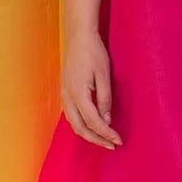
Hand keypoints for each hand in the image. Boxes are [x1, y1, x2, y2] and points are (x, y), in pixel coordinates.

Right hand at [61, 28, 121, 149]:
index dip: (106, 134)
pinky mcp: (64, 91)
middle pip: (80, 128)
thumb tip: (107, 120)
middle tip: (112, 145)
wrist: (78, 36)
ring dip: (88, 134)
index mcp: (78, 94)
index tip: (118, 141)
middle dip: (96, 139)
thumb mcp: (104, 75)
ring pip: (73, 123)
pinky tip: (91, 125)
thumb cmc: (93, 52)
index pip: (93, 122)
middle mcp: (67, 97)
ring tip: (103, 138)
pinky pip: (70, 114)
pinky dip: (81, 124)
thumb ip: (105, 99)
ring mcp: (63, 94)